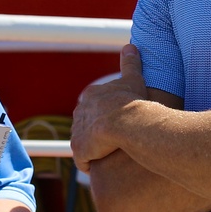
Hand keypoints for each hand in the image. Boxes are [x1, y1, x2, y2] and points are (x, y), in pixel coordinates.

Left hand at [71, 43, 146, 173]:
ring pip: (84, 144)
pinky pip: (84, 161)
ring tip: (110, 156)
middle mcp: (79, 113)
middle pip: (86, 126)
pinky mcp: (79, 150)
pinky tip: (105, 165)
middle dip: (96, 135)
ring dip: (94, 151)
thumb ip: (130, 63)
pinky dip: (92, 164)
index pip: (94, 109)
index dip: (105, 119)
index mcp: (90, 97)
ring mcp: (77, 132)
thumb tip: (130, 46)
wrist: (128, 121)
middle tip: (114, 142)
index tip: (117, 125)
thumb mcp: (132, 79)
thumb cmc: (133, 101)